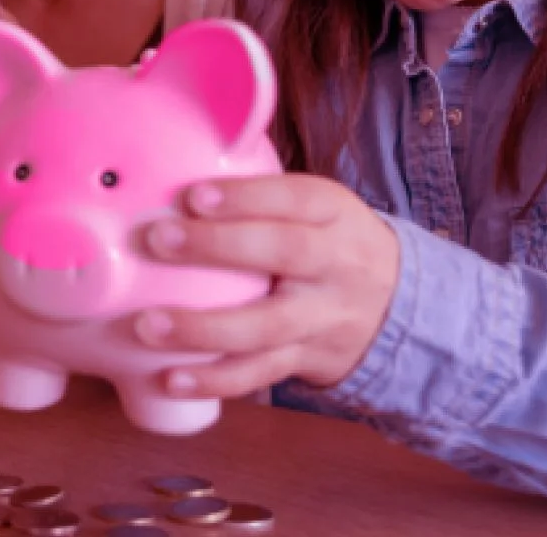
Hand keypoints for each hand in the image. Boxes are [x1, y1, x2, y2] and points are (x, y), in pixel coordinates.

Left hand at [134, 174, 400, 397]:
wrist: (399, 308)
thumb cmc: (328, 243)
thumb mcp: (317, 207)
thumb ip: (261, 195)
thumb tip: (174, 166)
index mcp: (333, 213)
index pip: (295, 198)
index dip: (244, 197)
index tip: (192, 195)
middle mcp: (335, 264)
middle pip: (284, 253)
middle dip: (216, 247)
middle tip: (156, 239)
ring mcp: (323, 317)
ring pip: (267, 326)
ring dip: (203, 329)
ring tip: (147, 325)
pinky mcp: (307, 360)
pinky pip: (261, 373)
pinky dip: (215, 380)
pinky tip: (171, 380)